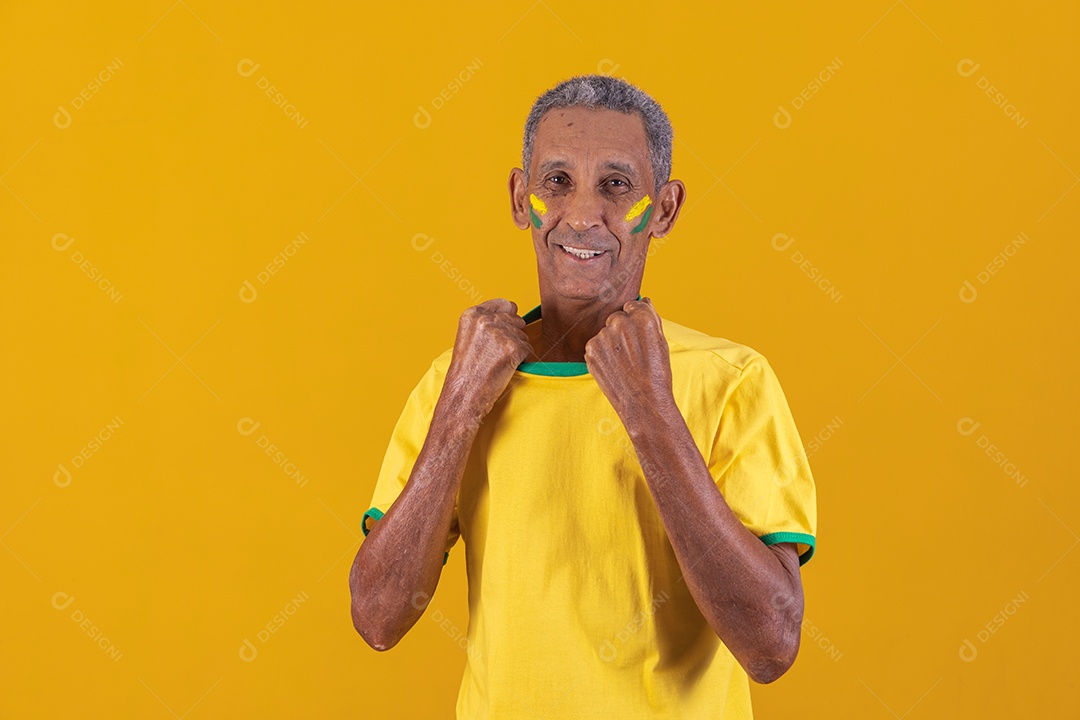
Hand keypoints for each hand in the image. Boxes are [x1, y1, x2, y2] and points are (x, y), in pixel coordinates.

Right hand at [444, 298, 533, 424]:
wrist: (464, 394)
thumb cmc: (467, 370)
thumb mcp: (468, 336)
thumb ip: (486, 321)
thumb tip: (513, 308)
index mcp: (472, 314)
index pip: (505, 304)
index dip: (508, 318)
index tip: (502, 331)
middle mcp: (486, 320)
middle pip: (517, 320)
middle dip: (513, 336)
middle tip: (496, 354)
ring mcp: (500, 333)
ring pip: (524, 336)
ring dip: (517, 349)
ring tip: (499, 362)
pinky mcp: (513, 348)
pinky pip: (529, 350)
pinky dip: (523, 360)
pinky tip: (507, 368)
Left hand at [584, 297, 673, 420]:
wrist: (643, 402)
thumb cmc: (656, 373)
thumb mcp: (661, 341)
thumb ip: (651, 317)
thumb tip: (643, 301)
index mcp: (642, 318)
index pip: (632, 306)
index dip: (636, 321)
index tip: (639, 336)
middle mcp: (620, 323)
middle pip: (616, 317)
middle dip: (622, 330)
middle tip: (632, 353)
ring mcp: (603, 336)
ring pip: (605, 332)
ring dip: (611, 343)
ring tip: (623, 363)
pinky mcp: (591, 349)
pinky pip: (596, 345)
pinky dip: (602, 354)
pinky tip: (614, 367)